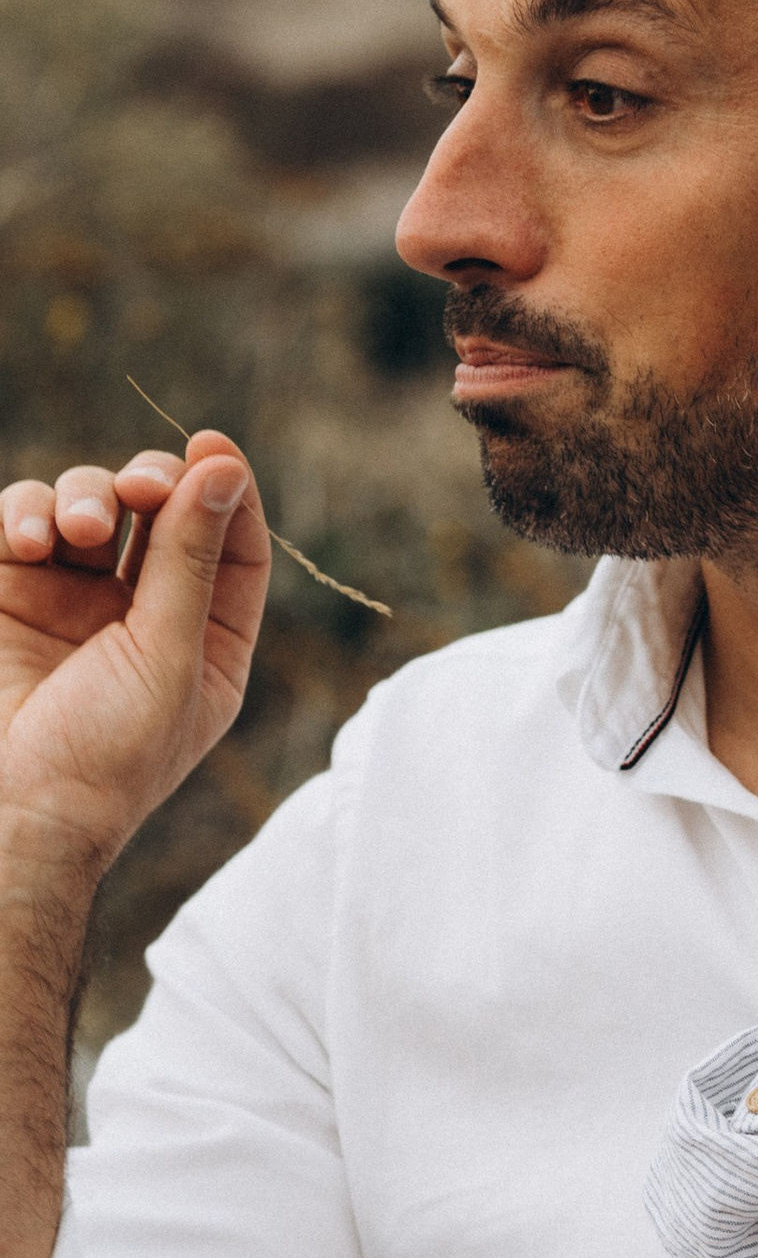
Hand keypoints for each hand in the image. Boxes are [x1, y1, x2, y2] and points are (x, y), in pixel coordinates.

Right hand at [0, 434, 269, 878]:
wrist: (12, 810)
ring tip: (72, 528)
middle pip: (162, 508)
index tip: (212, 448)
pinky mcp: (11, 590)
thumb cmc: (106, 754)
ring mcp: (73, 599)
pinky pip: (23, 521)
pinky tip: (28, 541)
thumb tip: (222, 467)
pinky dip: (24, 514)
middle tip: (140, 487)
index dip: (228, 490)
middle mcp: (144, 612)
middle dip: (151, 482)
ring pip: (89, 503)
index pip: (235, 544)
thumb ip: (192, 559)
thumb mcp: (169, 655)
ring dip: (83, 496)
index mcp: (208, 640)